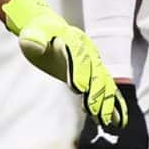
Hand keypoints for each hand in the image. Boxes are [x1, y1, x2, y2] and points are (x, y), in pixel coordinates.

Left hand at [1, 0, 127, 132]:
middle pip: (96, 73)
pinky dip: (112, 103)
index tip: (79, 89)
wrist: (47, 27)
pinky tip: (117, 120)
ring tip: (107, 121)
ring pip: (104, 83)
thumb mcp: (31, 32)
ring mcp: (92, 62)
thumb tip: (35, 45)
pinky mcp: (91, 73)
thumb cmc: (37, 31)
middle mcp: (87, 52)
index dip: (79, 72)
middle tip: (95, 112)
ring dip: (107, 102)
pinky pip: (105, 88)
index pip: (78, 58)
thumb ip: (34, 39)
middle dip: (96, 93)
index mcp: (73, 41)